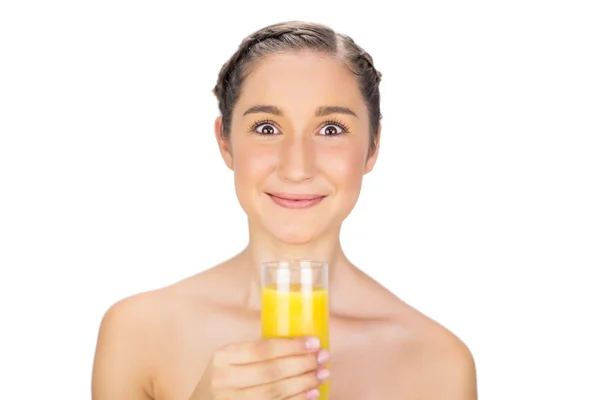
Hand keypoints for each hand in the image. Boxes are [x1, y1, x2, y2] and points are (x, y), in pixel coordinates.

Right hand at [189, 336, 329, 399]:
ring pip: (275, 392)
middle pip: (271, 372)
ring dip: (304, 383)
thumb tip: (302, 342)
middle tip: (323, 358)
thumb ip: (257, 351)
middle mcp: (224, 380)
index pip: (262, 349)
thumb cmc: (226, 376)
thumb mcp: (231, 359)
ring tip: (322, 374)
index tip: (314, 342)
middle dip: (303, 364)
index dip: (291, 346)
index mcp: (223, 357)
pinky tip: (312, 394)